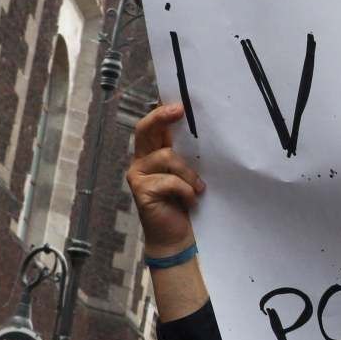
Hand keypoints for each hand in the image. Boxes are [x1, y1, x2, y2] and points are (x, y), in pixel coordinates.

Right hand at [127, 103, 203, 256]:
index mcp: (153, 152)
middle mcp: (141, 160)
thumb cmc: (184, 204)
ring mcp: (138, 175)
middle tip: (179, 110)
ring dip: (189, 173)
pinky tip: (190, 201)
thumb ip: (187, 155)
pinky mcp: (141, 191)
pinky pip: (169, 181)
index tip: (179, 102)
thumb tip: (203, 130)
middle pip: (145, 130)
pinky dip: (186, 190)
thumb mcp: (188, 174)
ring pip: (166, 156)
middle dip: (161, 117)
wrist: (175, 237)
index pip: (153, 126)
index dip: (161, 111)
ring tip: (199, 188)